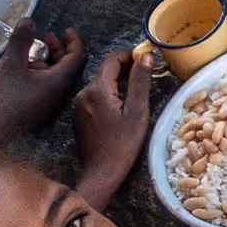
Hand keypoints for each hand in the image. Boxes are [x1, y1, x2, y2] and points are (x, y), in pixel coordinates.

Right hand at [0, 22, 86, 143]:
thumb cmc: (0, 102)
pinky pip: (47, 88)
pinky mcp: (39, 111)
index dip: (74, 40)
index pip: (78, 56)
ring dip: (47, 60)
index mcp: (60, 82)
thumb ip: (21, 41)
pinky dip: (40, 74)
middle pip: (69, 66)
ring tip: (29, 50)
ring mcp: (51, 104)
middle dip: (59, 48)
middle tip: (45, 36)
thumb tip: (28, 21)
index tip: (67, 30)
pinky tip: (22, 69)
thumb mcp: (10, 65)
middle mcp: (61, 95)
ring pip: (56, 77)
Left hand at [70, 44, 154, 202]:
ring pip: (100, 84)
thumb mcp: (137, 112)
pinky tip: (123, 105)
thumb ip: (140, 81)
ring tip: (138, 89)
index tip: (146, 56)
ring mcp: (79, 105)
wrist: (101, 172)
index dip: (130, 54)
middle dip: (126, 68)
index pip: (112, 60)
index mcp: (97, 90)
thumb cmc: (123, 144)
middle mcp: (83, 93)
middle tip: (147, 73)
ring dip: (118, 82)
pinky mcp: (80, 115)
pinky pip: (95, 96)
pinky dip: (110, 94)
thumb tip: (145, 55)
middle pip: (105, 71)